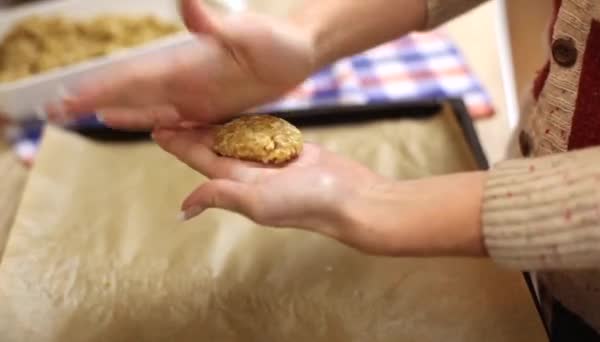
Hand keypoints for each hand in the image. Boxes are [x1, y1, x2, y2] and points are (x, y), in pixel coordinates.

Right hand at [50, 0, 315, 128]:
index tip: (68, 99)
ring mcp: (197, 96)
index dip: (100, 90)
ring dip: (119, 113)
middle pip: (132, 95)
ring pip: (149, 108)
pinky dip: (153, 123)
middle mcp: (184, 82)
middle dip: (96, 102)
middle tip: (58, 113)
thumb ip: (214, 24)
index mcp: (185, 66)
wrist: (298, 53)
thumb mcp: (247, 32)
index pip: (133, 79)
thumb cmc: (276, 40)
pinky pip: (178, 121)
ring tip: (89, 117)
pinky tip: (139, 125)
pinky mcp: (213, 108)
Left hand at [152, 127, 486, 256]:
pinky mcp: (290, 151)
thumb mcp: (258, 201)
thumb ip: (220, 196)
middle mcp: (251, 174)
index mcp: (239, 185)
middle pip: (214, 148)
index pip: (201, 160)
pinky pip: (262, 134)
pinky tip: (236, 115)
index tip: (156, 128)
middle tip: (170, 112)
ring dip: (215, 127)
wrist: (352, 198)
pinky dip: (246, 124)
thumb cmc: (307, 203)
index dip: (178, 145)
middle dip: (192, 132)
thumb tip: (182, 209)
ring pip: (237, 140)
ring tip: (196, 111)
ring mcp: (271, 163)